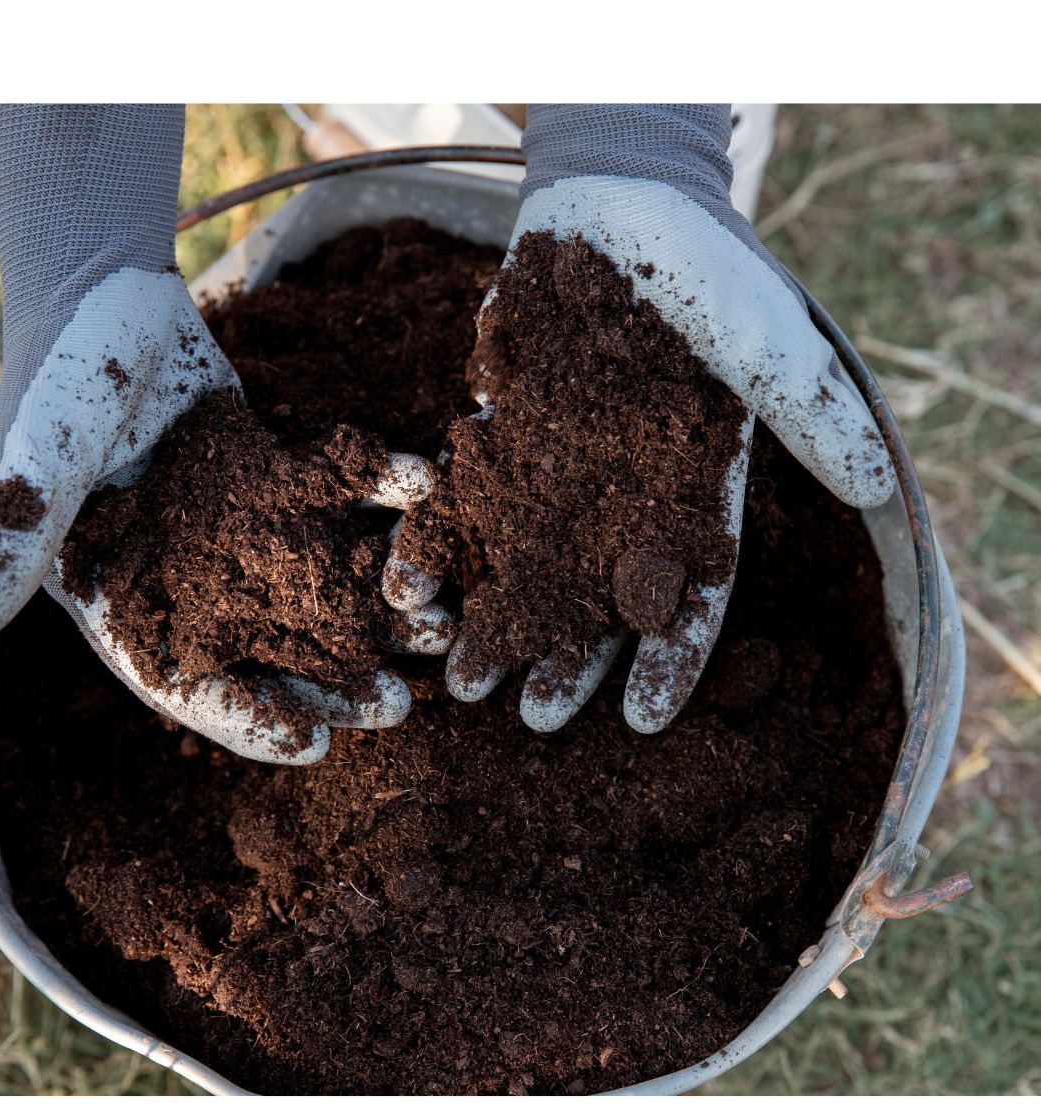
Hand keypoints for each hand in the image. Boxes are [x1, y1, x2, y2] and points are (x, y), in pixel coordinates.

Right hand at [0, 105, 434, 764]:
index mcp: (132, 598)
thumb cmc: (61, 377)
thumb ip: (18, 529)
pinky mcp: (284, 478)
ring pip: (320, 585)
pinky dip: (385, 498)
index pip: (187, 683)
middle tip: (398, 705)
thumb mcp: (38, 455)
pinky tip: (432, 498)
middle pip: (271, 651)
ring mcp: (245, 532)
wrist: (107, 293)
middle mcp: (196, 579)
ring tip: (440, 626)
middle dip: (335, 681)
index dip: (247, 718)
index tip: (312, 744)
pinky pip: (343, 498)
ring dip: (380, 606)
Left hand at [384, 104, 893, 734]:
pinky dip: (442, 542)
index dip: (669, 660)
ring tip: (462, 679)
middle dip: (567, 659)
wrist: (619, 202)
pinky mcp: (500, 437)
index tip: (641, 721)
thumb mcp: (767, 335)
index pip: (688, 595)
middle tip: (531, 718)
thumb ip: (809, 410)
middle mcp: (623, 499)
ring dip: (498, 622)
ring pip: (526, 566)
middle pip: (596, 599)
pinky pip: (466, 501)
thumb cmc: (707, 271)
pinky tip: (410, 587)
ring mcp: (558, 471)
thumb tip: (874, 484)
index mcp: (691, 495)